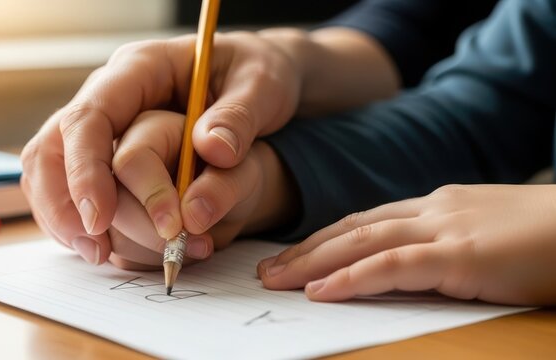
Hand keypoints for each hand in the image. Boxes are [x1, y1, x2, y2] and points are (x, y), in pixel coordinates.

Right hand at [20, 31, 301, 263]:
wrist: (256, 84)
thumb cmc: (257, 76)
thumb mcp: (263, 86)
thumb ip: (240, 117)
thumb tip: (213, 151)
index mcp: (142, 69)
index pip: (92, 115)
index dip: (85, 168)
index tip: (101, 217)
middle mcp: (114, 96)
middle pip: (54, 144)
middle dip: (65, 200)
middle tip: (96, 247)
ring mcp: (108, 125)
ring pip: (50, 167)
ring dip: (64, 215)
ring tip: (98, 254)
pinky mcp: (111, 152)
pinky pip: (69, 185)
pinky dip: (77, 219)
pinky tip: (102, 247)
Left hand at [258, 184, 555, 305]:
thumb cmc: (545, 239)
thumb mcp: (483, 237)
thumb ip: (442, 248)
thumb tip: (405, 271)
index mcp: (436, 207)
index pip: (367, 222)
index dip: (325, 239)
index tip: (294, 257)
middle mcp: (432, 211)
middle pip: (353, 228)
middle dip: (305, 250)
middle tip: (267, 270)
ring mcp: (445, 229)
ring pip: (362, 241)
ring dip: (313, 261)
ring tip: (276, 280)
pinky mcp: (461, 255)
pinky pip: (394, 266)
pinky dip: (352, 277)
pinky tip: (322, 291)